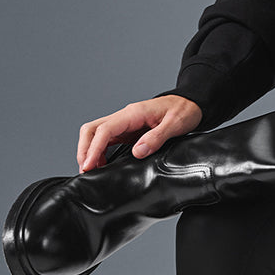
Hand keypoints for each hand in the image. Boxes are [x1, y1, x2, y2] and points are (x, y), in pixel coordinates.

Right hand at [77, 95, 203, 171]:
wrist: (190, 103)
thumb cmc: (184, 111)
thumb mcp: (175, 124)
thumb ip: (156, 138)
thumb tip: (137, 152)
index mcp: (133, 113)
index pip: (105, 130)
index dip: (93, 148)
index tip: (88, 165)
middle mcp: (125, 117)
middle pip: (92, 129)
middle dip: (84, 149)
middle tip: (85, 170)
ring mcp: (124, 123)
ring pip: (96, 133)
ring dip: (89, 151)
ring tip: (91, 171)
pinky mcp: (127, 130)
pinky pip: (106, 139)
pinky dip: (99, 151)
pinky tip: (102, 164)